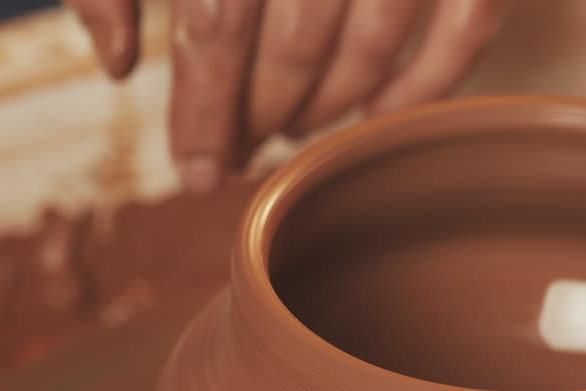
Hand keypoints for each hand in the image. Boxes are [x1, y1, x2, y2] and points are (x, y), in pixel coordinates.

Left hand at [65, 0, 507, 192]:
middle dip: (260, 117)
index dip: (204, 113)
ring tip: (293, 130)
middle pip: (291, 47)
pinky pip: (466, 25)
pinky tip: (376, 115)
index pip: (216, 32)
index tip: (195, 170)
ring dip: (327, 104)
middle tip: (241, 156)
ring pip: (371, 41)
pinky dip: (425, 82)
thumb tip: (120, 66)